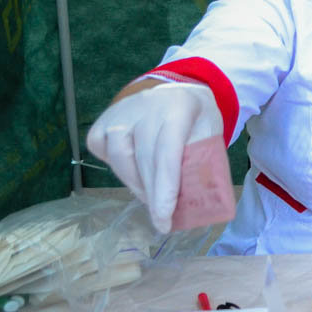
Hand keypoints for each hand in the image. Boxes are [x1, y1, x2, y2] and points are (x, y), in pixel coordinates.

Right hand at [85, 82, 222, 234]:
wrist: (172, 90)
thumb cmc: (194, 118)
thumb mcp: (210, 133)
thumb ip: (202, 161)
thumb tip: (196, 204)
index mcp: (178, 108)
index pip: (168, 152)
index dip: (165, 188)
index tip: (164, 218)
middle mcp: (144, 108)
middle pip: (144, 159)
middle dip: (152, 196)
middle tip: (162, 221)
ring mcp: (119, 113)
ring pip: (120, 158)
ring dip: (136, 185)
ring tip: (151, 198)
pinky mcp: (102, 122)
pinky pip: (104, 153)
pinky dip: (119, 170)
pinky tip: (135, 174)